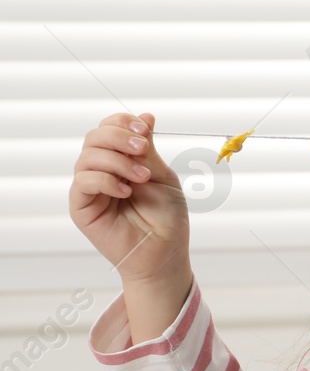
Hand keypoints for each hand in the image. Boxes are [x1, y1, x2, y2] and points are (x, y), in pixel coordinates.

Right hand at [70, 111, 191, 286]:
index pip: (109, 128)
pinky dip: (106, 180)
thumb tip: (145, 116)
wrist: (165, 254)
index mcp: (121, 160)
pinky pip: (83, 181)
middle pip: (94, 137)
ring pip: (87, 156)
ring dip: (117, 160)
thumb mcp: (163, 177)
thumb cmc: (167, 219)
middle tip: (142, 149)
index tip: (144, 128)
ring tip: (142, 178)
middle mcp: (102, 170)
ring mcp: (90, 188)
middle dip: (119, 137)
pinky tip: (126, 191)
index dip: (123, 122)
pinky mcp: (82, 206)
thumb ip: (149, 150)